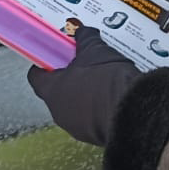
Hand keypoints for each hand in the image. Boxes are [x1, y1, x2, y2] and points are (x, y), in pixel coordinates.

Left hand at [27, 26, 140, 146]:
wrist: (132, 110)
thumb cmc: (107, 81)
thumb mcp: (95, 50)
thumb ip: (85, 39)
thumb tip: (82, 33)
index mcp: (52, 89)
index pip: (36, 77)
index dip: (45, 65)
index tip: (54, 57)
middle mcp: (58, 111)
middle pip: (56, 91)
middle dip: (70, 78)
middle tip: (84, 66)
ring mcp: (75, 126)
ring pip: (74, 106)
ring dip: (84, 95)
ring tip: (102, 81)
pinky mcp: (94, 136)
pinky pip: (91, 119)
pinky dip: (98, 109)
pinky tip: (112, 97)